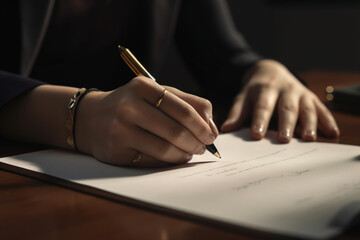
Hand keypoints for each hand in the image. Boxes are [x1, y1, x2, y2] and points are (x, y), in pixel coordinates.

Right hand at [75, 76, 217, 166]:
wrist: (91, 118)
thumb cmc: (134, 105)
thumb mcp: (158, 94)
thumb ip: (189, 104)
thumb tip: (213, 128)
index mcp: (143, 87)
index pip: (183, 109)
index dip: (202, 126)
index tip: (211, 135)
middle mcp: (129, 105)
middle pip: (176, 130)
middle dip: (197, 142)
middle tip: (204, 147)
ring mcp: (120, 129)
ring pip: (165, 148)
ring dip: (184, 154)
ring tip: (190, 153)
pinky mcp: (115, 150)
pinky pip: (151, 161)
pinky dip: (169, 161)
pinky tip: (175, 157)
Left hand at [221, 59, 339, 141]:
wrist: (270, 70)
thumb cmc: (255, 89)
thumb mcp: (243, 97)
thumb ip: (236, 113)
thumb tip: (225, 129)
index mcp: (264, 90)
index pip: (262, 107)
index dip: (259, 121)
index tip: (257, 135)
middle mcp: (284, 90)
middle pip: (286, 108)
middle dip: (285, 124)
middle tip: (284, 140)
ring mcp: (300, 93)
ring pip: (305, 108)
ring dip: (308, 124)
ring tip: (309, 139)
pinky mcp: (311, 97)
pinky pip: (321, 109)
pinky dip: (328, 121)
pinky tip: (333, 133)